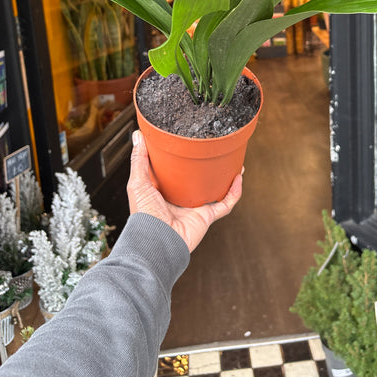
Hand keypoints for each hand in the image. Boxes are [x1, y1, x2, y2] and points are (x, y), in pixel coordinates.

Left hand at [127, 130, 242, 251]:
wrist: (156, 240)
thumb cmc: (144, 215)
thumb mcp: (138, 182)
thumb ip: (139, 160)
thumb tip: (138, 135)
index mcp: (165, 191)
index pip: (176, 172)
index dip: (183, 159)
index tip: (189, 142)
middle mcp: (181, 198)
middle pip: (199, 180)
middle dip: (207, 167)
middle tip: (215, 151)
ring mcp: (195, 207)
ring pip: (215, 190)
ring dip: (226, 177)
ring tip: (234, 162)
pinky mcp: (207, 216)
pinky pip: (225, 203)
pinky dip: (234, 192)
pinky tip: (238, 177)